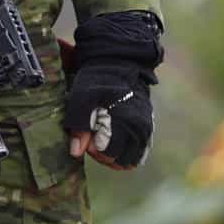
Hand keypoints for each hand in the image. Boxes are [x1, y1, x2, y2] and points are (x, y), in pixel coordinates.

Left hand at [61, 11, 162, 169]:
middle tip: (94, 139)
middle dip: (105, 155)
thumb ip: (79, 127)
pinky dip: (127, 150)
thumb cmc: (96, 80)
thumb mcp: (81, 99)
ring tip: (103, 140)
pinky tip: (114, 138)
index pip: (109, 154)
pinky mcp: (147, 126)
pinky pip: (140, 151)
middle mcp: (139, 128)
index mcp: (124, 121)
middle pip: (122, 162)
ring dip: (116, 155)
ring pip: (132, 159)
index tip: (87, 135)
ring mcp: (146, 128)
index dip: (94, 150)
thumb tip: (76, 153)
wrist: (117, 61)